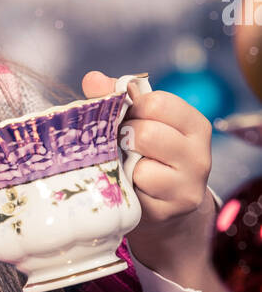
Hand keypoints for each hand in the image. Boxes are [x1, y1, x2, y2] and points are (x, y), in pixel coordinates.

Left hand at [81, 70, 223, 291]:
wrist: (162, 205)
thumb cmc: (146, 154)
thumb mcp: (138, 122)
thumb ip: (116, 98)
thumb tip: (92, 79)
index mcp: (195, 125)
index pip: (158, 102)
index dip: (131, 107)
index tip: (127, 117)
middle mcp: (200, 155)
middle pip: (147, 134)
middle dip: (125, 137)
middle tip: (122, 144)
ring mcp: (188, 186)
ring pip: (141, 167)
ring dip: (124, 165)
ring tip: (127, 165)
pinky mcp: (170, 212)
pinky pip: (135, 194)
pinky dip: (125, 188)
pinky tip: (130, 187)